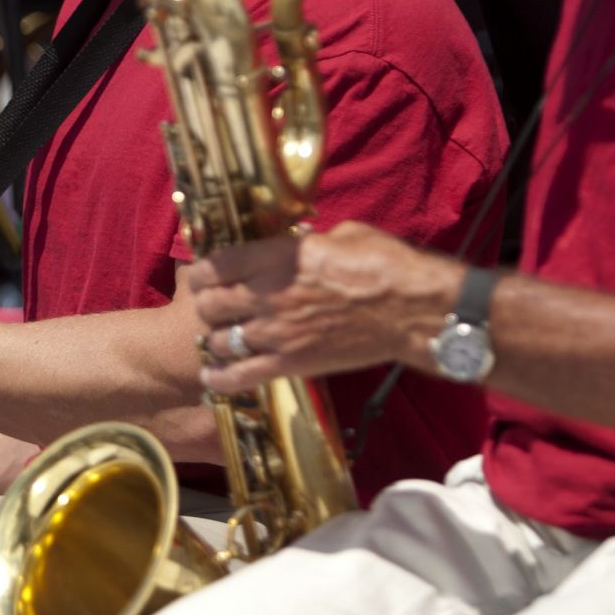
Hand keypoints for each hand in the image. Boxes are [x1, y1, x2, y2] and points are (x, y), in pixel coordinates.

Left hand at [186, 220, 459, 395]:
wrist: (412, 310)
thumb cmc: (384, 264)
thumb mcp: (339, 236)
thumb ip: (305, 244)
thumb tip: (294, 245)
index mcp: (276, 257)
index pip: (214, 265)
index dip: (202, 271)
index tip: (204, 274)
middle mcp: (267, 294)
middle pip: (209, 304)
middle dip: (207, 303)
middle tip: (215, 304)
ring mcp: (277, 332)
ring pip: (218, 340)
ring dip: (216, 337)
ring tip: (221, 335)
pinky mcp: (291, 364)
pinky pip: (240, 377)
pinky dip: (221, 379)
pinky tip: (211, 377)